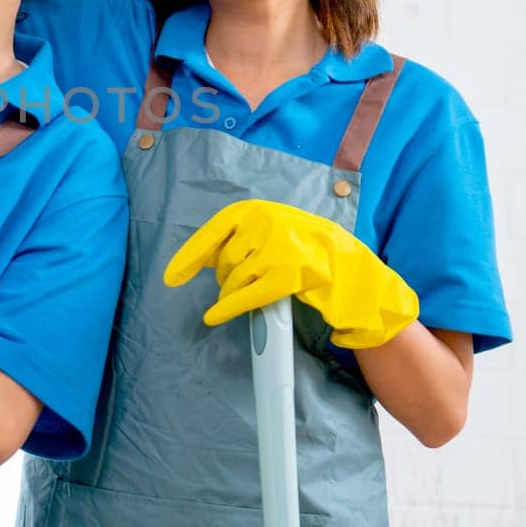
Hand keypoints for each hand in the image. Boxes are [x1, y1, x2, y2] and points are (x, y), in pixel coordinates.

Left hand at [163, 199, 418, 348]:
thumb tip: (200, 259)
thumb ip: (242, 239)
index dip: (191, 255)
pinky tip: (214, 316)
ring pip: (235, 280)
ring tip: (247, 296)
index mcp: (258, 210)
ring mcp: (278, 248)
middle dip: (225, 278)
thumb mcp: (273, 232)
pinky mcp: (288, 275)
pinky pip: (245, 296)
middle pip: (225, 261)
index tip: (172, 276)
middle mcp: (266, 223)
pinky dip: (226, 308)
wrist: (353, 268)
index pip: (215, 232)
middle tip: (237, 286)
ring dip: (232, 294)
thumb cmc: (309, 251)